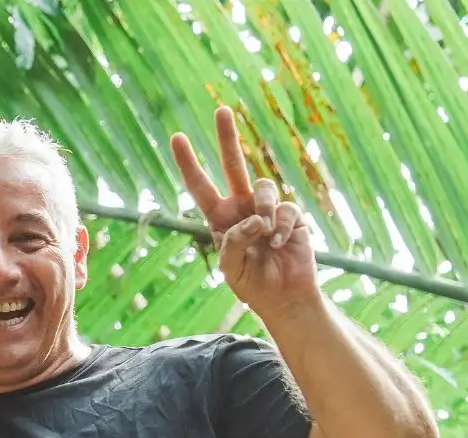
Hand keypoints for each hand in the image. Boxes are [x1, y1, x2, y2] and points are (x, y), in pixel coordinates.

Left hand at [171, 106, 319, 319]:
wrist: (284, 297)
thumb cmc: (252, 284)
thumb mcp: (231, 268)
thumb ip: (233, 243)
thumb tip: (253, 219)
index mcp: (220, 218)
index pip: (200, 186)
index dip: (189, 163)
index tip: (177, 137)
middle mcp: (242, 207)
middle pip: (233, 164)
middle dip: (227, 137)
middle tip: (221, 110)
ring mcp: (267, 208)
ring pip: (263, 186)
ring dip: (263, 208)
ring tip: (265, 236)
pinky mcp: (291, 215)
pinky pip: (285, 208)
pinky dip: (281, 226)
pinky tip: (279, 244)